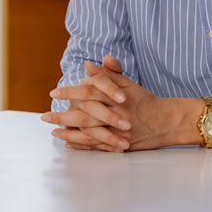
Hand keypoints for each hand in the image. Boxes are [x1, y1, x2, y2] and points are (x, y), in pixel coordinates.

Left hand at [44, 56, 203, 151]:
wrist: (167, 121)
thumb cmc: (144, 99)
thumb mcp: (127, 83)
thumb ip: (108, 74)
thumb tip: (88, 64)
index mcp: (115, 97)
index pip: (89, 91)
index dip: (70, 92)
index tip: (53, 93)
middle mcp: (116, 114)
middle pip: (85, 115)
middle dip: (63, 117)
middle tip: (44, 117)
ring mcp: (118, 132)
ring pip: (90, 134)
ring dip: (69, 134)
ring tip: (53, 132)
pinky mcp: (121, 145)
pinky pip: (98, 147)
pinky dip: (82, 147)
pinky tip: (68, 145)